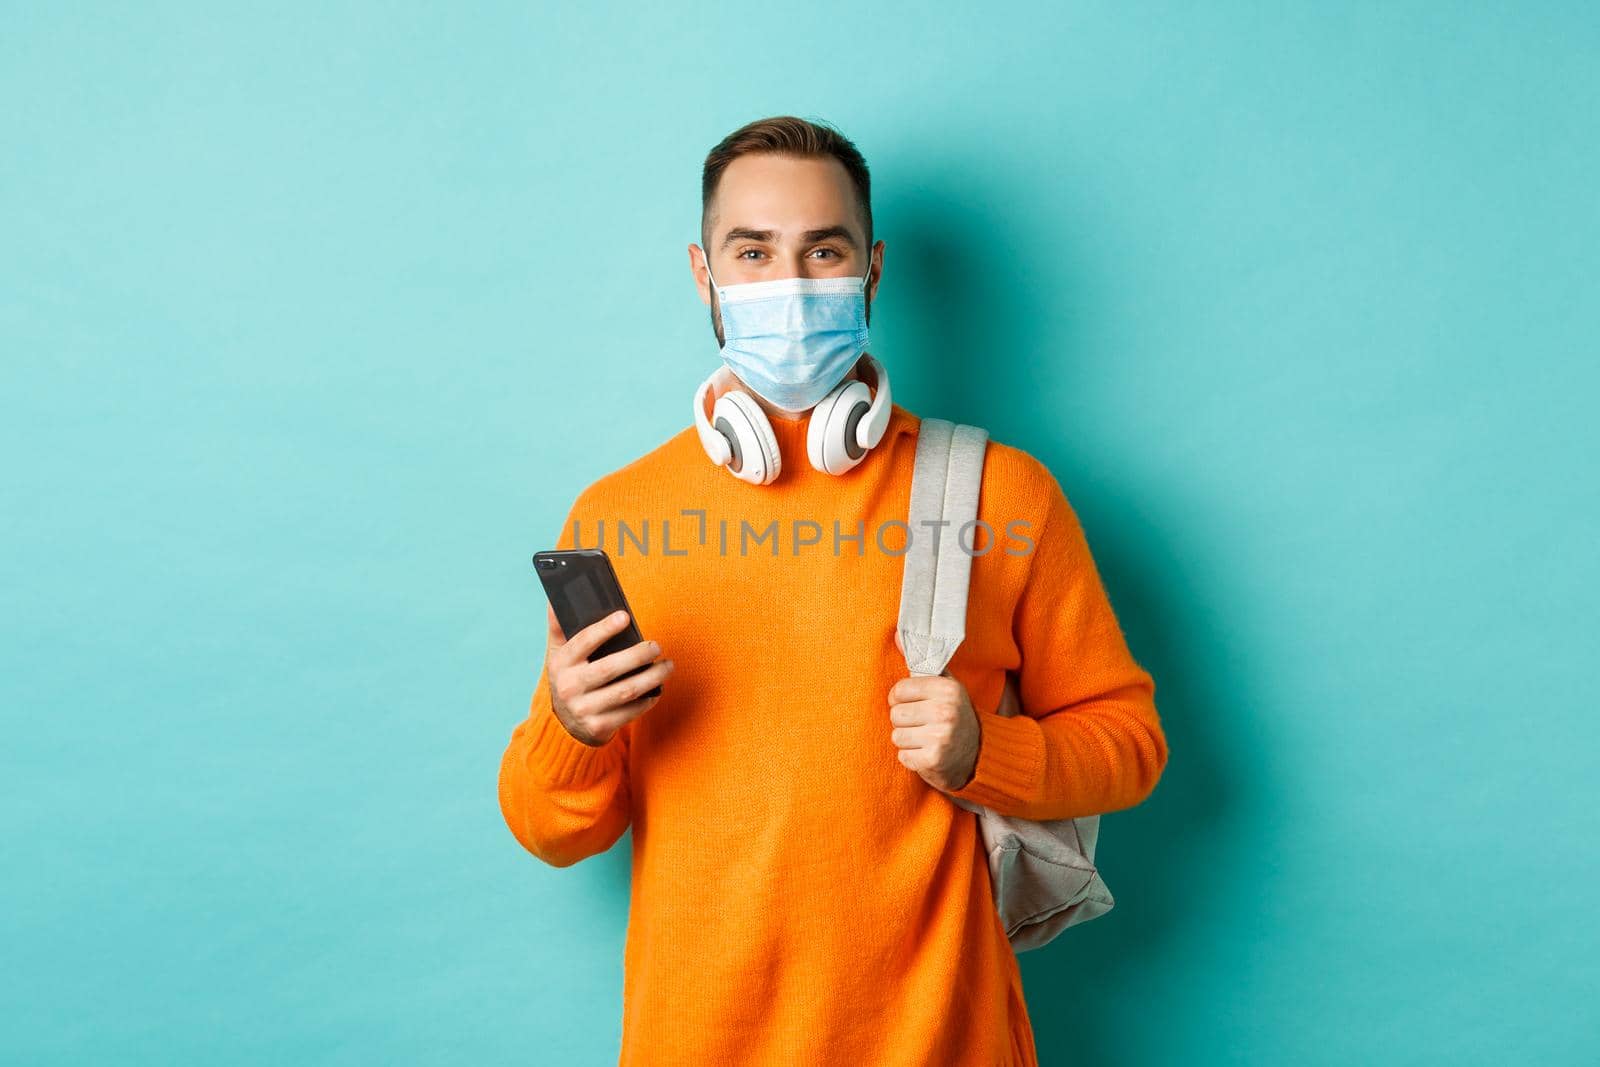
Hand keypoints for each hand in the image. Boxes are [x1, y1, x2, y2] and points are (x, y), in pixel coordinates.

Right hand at [545, 604, 673, 746]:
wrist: (565, 725)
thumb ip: (558, 627)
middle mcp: (569, 688)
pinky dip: (648, 700)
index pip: (583, 642)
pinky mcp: (599, 727)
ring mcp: (583, 710)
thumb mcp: (557, 654)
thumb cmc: (569, 677)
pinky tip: (658, 688)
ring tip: (667, 665)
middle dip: (637, 655)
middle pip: (609, 668)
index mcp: (560, 664)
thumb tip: (554, 599)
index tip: (625, 617)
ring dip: (651, 677)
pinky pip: (630, 712)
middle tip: (656, 646)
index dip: (604, 628)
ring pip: (625, 691)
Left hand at [887, 671, 980, 792]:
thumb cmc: (953, 715)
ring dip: (908, 740)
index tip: (916, 704)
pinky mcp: (934, 760)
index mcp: (948, 689)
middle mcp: (946, 711)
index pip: (899, 690)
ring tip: (926, 738)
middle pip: (895, 714)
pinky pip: (903, 756)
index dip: (902, 699)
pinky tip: (928, 753)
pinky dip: (912, 758)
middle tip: (923, 724)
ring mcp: (941, 737)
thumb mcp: (944, 685)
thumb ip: (921, 662)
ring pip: (897, 736)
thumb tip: (897, 634)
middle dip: (905, 721)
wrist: (978, 755)